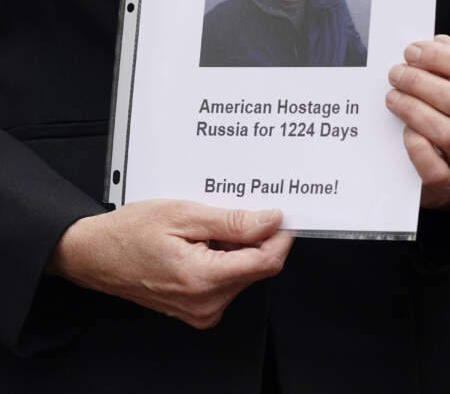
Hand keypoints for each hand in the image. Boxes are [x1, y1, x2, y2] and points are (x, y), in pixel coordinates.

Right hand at [47, 200, 292, 328]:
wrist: (94, 254)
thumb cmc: (129, 233)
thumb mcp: (184, 214)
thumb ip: (234, 222)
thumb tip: (271, 222)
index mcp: (203, 279)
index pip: (267, 262)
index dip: (279, 236)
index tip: (278, 218)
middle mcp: (205, 303)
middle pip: (258, 267)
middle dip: (251, 240)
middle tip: (224, 219)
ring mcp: (201, 310)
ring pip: (244, 274)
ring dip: (234, 250)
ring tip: (203, 234)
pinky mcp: (199, 310)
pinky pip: (227, 282)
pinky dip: (223, 261)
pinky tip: (200, 247)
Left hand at [386, 34, 449, 208]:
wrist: (441, 169)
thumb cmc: (446, 115)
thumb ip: (449, 62)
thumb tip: (436, 42)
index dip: (441, 57)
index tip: (411, 51)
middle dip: (421, 82)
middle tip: (395, 73)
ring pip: (448, 133)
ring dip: (414, 109)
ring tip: (392, 97)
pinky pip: (434, 166)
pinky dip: (416, 146)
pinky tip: (404, 131)